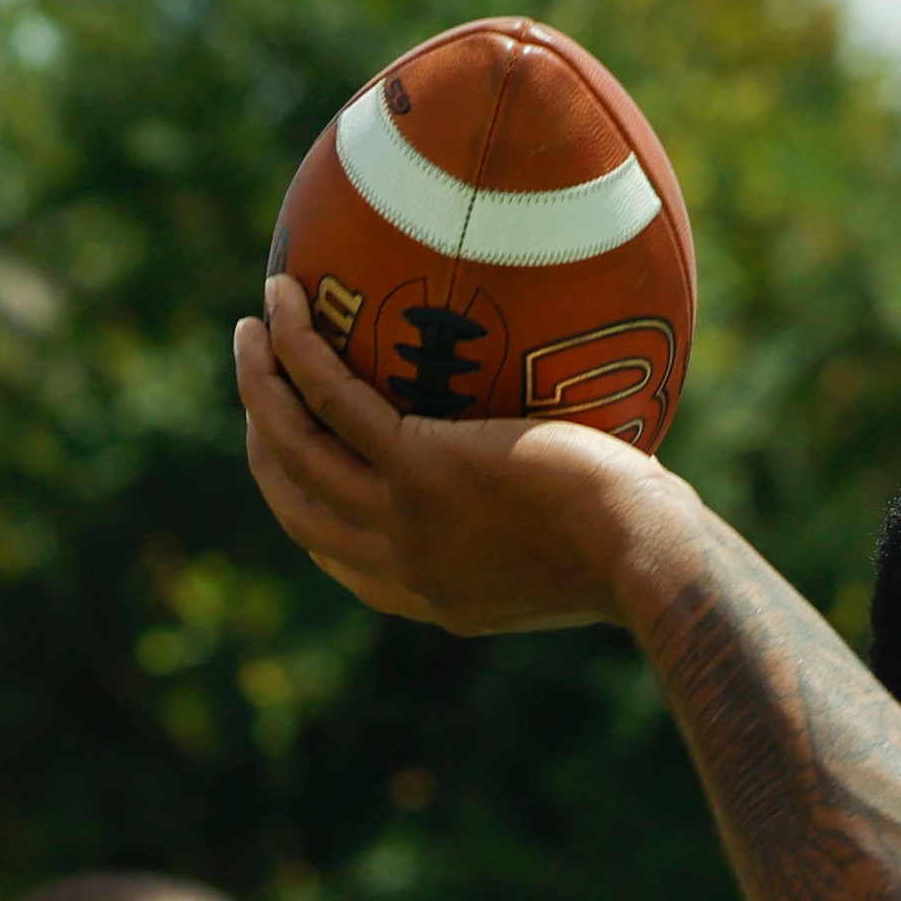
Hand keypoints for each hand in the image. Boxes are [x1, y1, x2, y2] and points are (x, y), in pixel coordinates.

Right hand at [233, 274, 694, 633]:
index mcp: (434, 595)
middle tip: (258, 391)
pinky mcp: (420, 465)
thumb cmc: (643, 549)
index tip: (298, 464)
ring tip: (250, 331)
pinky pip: (333, 397)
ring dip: (258, 385)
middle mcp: (403, 566)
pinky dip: (297, 348)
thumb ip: (534, 533)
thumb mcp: (575, 559)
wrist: (650, 559)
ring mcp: (403, 517)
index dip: (305, 505)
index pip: (340, 558)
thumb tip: (561, 485)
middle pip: (298, 503)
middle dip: (263, 445)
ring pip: (295, 445)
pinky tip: (284, 305)